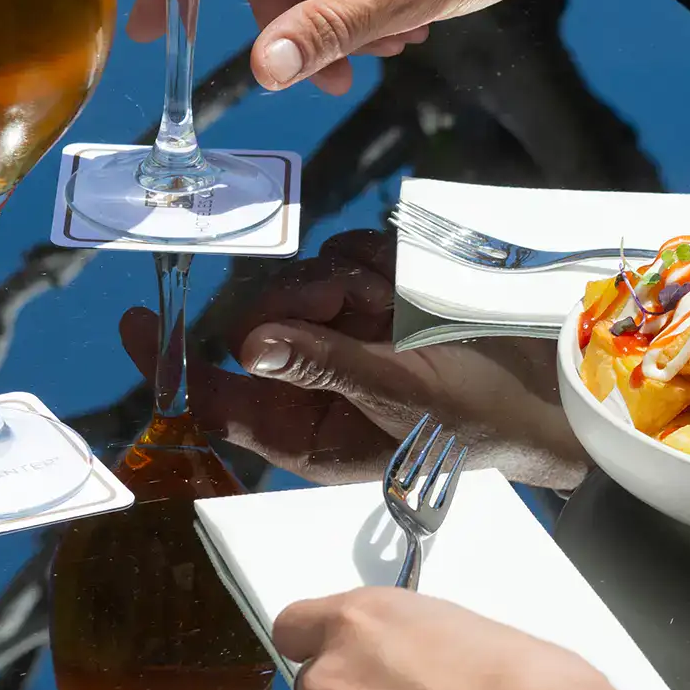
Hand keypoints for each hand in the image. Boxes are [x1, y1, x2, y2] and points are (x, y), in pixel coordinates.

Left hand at [119, 229, 589, 487]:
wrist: (556, 393)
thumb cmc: (484, 419)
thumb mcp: (404, 395)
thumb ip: (326, 365)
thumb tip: (250, 345)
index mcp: (309, 432)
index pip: (218, 397)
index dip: (171, 362)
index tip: (133, 320)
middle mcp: (320, 383)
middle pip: (259, 322)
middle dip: (295, 302)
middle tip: (342, 300)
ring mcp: (349, 337)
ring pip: (304, 281)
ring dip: (346, 283)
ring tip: (395, 308)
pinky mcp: (381, 299)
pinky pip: (347, 257)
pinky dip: (374, 264)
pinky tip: (407, 289)